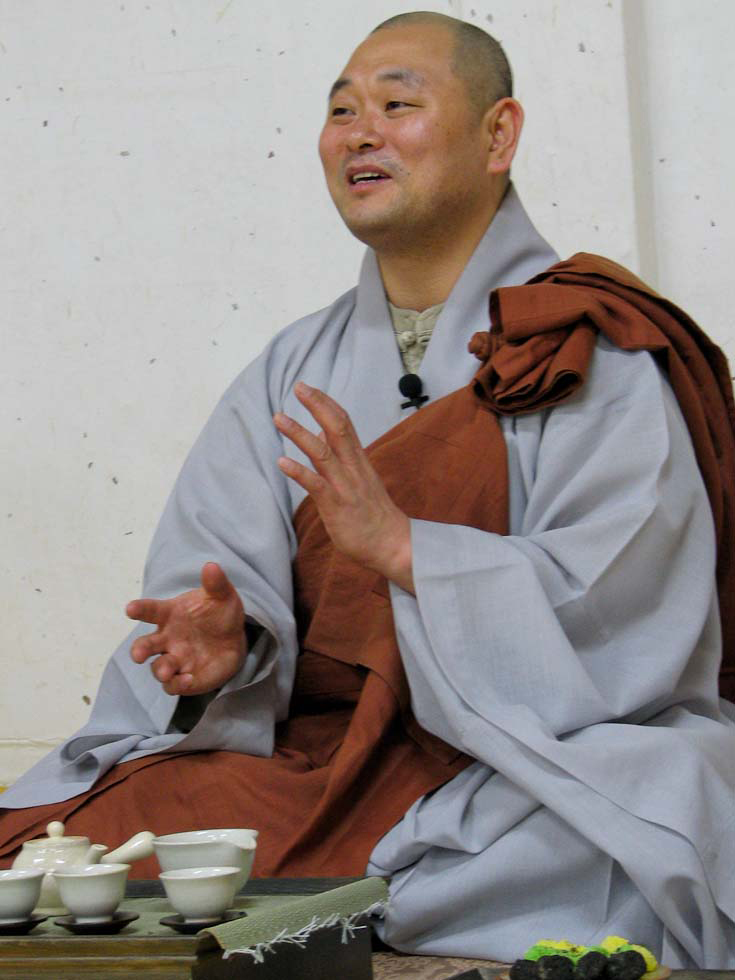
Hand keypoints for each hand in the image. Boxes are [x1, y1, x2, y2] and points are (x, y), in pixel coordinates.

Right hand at [126, 562, 246, 695]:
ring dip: (160, 671)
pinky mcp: (184, 677)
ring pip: (158, 668)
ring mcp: (174, 659)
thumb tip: (211, 566)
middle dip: (139, 650)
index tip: (130, 608)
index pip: (150, 610)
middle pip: (145, 645)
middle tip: (138, 655)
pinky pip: (174, 685)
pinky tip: (188, 679)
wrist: (234, 637)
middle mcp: (166, 638)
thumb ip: (215, 583)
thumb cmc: (220, 612)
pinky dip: (178, 684)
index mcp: (170, 614)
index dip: (139, 609)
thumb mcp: (222, 595)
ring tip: (168, 672)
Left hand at [274, 382, 413, 592]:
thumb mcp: (359, 479)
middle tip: (298, 387)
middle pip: (337, 428)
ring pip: (323, 452)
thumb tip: (319, 431)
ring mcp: (345, 486)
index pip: (344, 422)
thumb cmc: (373, 514)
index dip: (325, 403)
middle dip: (317, 405)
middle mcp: (353, 468)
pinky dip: (299, 472)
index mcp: (359, 460)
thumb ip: (339, 455)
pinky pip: (316, 486)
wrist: (394, 544)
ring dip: (300, 433)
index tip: (307, 388)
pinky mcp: (337, 507)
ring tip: (279, 417)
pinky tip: (282, 461)